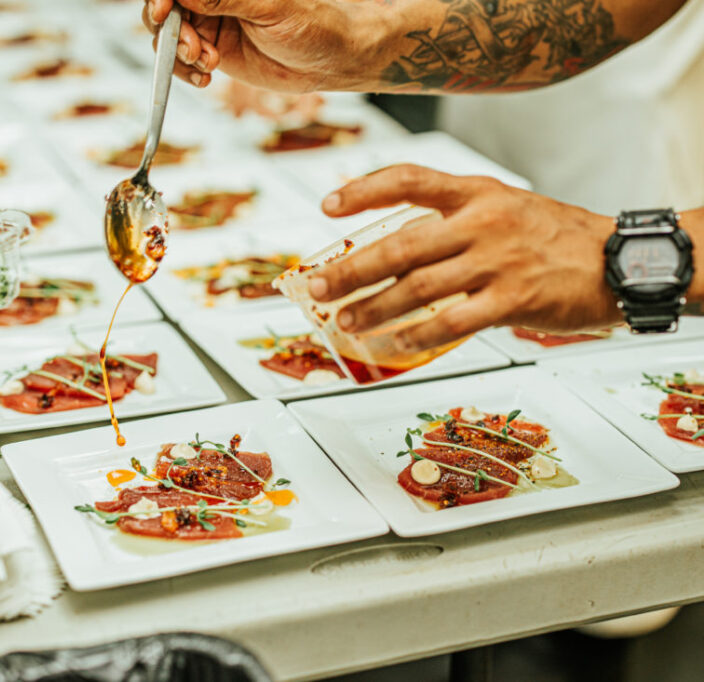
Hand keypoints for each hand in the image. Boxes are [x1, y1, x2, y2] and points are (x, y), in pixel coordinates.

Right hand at [142, 0, 370, 91]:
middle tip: (192, 48)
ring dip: (180, 53)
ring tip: (208, 63)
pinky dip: (185, 71)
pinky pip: (182, 60)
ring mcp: (211, 22)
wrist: (331, 59)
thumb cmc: (313, 23)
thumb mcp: (269, 7)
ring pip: (170, 35)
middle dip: (171, 29)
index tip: (164, 13)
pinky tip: (204, 77)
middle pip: (166, 7)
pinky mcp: (213, 50)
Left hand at [307, 165, 621, 352]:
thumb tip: (395, 255)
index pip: (409, 179)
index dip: (363, 189)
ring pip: (417, 287)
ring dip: (373, 307)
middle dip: (350, 268)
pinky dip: (415, 335)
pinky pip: (450, 322)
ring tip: (345, 320)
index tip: (327, 205)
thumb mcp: (505, 208)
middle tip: (316, 285)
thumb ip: (454, 223)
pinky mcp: (513, 300)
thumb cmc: (554, 238)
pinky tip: (393, 344)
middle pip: (400, 244)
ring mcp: (497, 261)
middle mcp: (482, 221)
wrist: (619, 262)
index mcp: (477, 192)